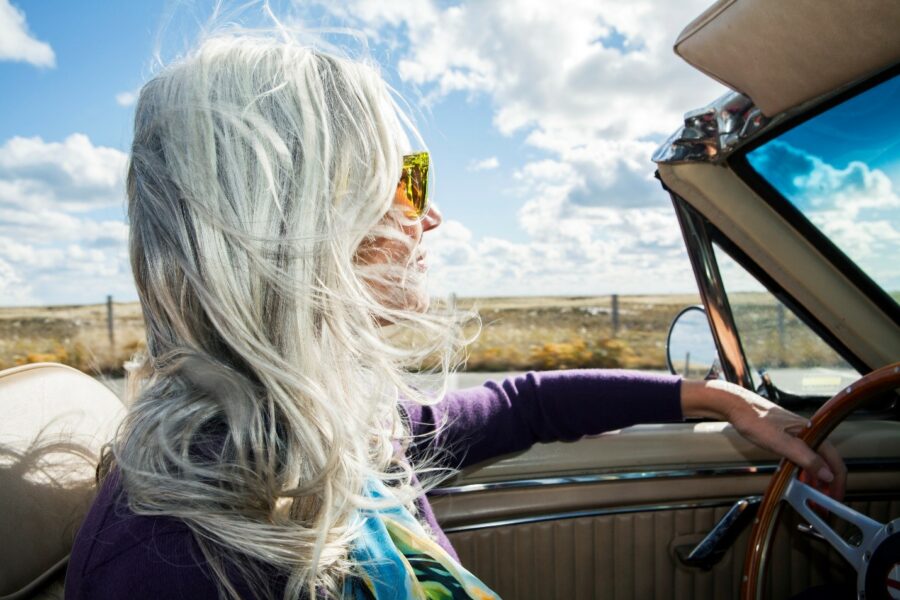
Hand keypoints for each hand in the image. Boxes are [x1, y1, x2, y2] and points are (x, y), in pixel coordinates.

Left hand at [681, 379, 846, 500]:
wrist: (737, 406)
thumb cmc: (756, 420)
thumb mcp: (781, 443)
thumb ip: (805, 458)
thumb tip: (828, 474)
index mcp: (814, 434)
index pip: (836, 462)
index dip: (837, 483)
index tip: (835, 499)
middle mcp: (811, 435)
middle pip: (828, 464)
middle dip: (829, 485)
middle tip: (824, 503)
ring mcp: (800, 437)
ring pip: (816, 462)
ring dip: (817, 480)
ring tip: (814, 497)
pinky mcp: (789, 439)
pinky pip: (803, 459)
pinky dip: (805, 472)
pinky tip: (800, 481)